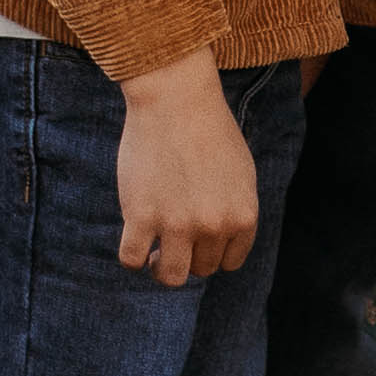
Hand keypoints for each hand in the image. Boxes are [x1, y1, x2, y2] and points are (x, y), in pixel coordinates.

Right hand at [114, 58, 256, 285]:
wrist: (177, 99)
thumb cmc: (209, 130)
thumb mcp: (241, 174)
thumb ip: (234, 210)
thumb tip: (220, 243)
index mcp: (243, 216)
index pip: (229, 261)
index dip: (213, 252)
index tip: (199, 239)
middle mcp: (214, 225)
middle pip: (201, 268)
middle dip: (189, 256)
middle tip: (174, 236)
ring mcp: (177, 224)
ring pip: (171, 276)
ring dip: (162, 268)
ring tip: (156, 252)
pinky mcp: (141, 217)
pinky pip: (132, 259)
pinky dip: (133, 258)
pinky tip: (135, 240)